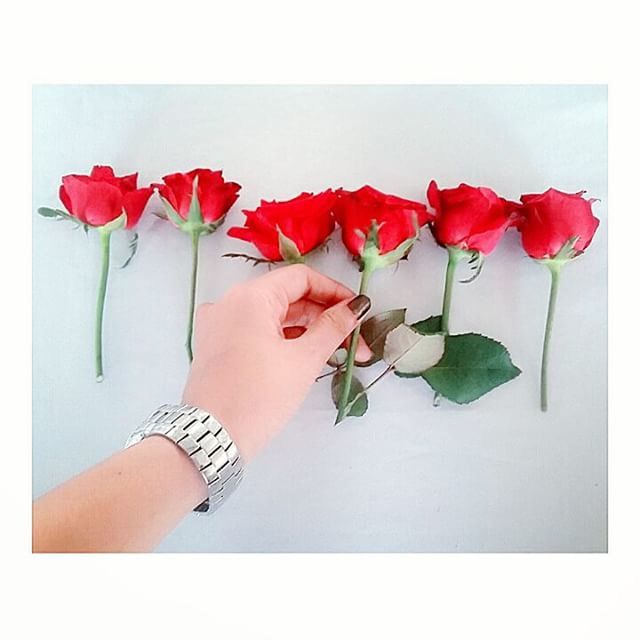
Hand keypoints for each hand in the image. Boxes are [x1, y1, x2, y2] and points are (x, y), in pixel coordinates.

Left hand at [182, 264, 371, 460]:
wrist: (211, 438)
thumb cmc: (258, 397)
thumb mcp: (303, 360)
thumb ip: (333, 327)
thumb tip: (356, 306)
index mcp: (249, 297)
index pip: (301, 278)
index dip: (334, 292)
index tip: (358, 311)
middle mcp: (229, 302)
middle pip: (287, 296)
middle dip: (324, 316)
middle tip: (354, 341)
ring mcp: (219, 324)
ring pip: (273, 316)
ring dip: (306, 330)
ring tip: (337, 353)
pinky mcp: (216, 345)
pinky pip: (256, 331)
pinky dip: (282, 339)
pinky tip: (306, 357)